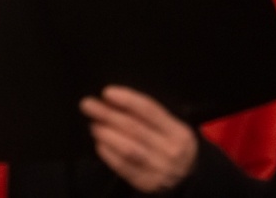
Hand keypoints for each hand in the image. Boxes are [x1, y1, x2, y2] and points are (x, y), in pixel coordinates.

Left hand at [80, 86, 197, 192]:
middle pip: (135, 128)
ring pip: (128, 148)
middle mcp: (171, 151)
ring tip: (94, 125)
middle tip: (88, 105)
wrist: (188, 178)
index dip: (127, 100)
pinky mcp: (147, 183)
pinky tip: (100, 144)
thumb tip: (113, 100)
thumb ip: (147, 115)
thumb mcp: (170, 128)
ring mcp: (159, 169)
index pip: (150, 111)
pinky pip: (124, 167)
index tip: (107, 93)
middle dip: (108, 114)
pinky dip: (108, 154)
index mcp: (178, 132)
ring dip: (106, 134)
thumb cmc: (171, 145)